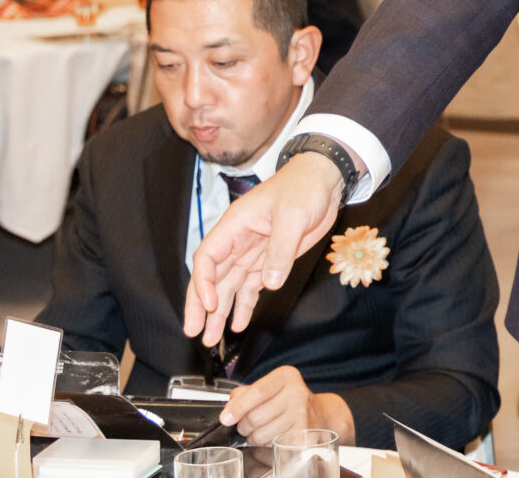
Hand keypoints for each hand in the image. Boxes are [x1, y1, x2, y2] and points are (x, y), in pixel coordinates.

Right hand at [185, 153, 344, 345]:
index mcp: (235, 225)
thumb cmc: (303, 187)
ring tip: (211, 339)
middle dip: (201, 306)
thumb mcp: (292, 216)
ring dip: (219, 312)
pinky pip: (251, 287)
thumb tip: (269, 284)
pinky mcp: (269, 260)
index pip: (207, 257)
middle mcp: (238, 242)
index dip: (203, 283)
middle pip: (212, 278)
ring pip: (229, 287)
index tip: (209, 304)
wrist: (325, 180)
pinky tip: (239, 323)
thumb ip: (280, 250)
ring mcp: (252, 253)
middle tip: (194, 332)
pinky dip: (244, 305)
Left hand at [220, 366, 354, 444]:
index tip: (226, 418)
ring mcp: (301, 414)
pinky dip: (265, 443)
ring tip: (260, 430)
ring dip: (253, 436)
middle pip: (255, 416)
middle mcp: (296, 392)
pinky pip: (271, 443)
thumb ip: (245, 394)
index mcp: (286, 376)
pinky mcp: (301, 433)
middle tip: (245, 425)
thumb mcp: (269, 387)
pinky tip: (271, 435)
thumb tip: (229, 411)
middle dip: (243, 425)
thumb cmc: (288, 399)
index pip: (257, 392)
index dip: (238, 407)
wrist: (319, 413)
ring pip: (261, 434)